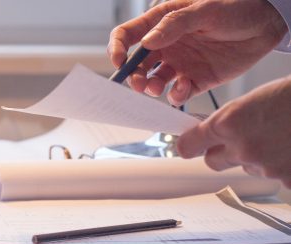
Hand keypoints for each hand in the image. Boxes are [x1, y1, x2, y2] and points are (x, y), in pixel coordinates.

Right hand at [108, 0, 286, 104]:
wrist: (267, 23)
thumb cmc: (237, 7)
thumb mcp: (204, 10)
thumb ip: (174, 25)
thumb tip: (147, 42)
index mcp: (161, 23)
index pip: (128, 35)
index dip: (117, 49)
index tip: (118, 62)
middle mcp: (167, 45)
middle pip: (137, 64)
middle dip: (133, 76)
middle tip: (138, 84)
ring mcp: (180, 63)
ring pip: (154, 81)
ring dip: (151, 87)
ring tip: (158, 88)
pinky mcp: (196, 79)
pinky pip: (178, 93)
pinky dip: (176, 95)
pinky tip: (184, 87)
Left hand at [177, 75, 290, 187]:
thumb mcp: (254, 99)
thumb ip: (229, 120)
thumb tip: (211, 133)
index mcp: (228, 124)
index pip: (189, 145)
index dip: (188, 145)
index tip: (188, 145)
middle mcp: (242, 148)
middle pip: (214, 161)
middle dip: (223, 152)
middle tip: (243, 138)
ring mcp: (266, 166)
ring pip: (249, 167)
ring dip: (260, 156)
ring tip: (282, 135)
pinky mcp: (287, 179)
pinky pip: (277, 176)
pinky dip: (285, 166)